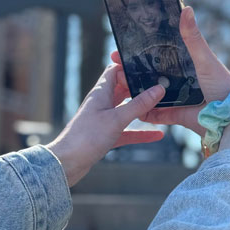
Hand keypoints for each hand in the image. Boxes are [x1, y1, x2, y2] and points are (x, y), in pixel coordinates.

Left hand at [46, 64, 165, 186]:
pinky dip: (140, 132)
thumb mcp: (116, 119)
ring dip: (141, 109)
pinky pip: (126, 130)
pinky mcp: (105, 135)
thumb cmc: (86, 137)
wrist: (66, 162)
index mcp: (100, 93)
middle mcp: (101, 103)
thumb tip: (158, 88)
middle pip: (122, 89)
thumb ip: (138, 104)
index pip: (114, 70)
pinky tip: (157, 135)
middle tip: (162, 87)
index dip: (129, 67)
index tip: (149, 68)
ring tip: (162, 107)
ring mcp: (103, 119)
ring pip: (126, 110)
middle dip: (140, 88)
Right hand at [114, 6, 229, 136]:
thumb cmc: (222, 85)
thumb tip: (185, 8)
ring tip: (117, 85)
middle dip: (129, 72)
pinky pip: (153, 114)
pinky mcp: (172, 115)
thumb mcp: (204, 59)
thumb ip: (192, 37)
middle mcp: (175, 82)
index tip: (121, 49)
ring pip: (147, 95)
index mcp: (182, 66)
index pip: (155, 57)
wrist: (229, 116)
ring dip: (132, 91)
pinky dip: (142, 112)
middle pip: (147, 76)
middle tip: (113, 67)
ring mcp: (172, 99)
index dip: (138, 53)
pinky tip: (127, 107)